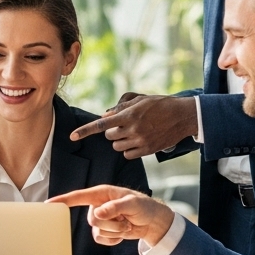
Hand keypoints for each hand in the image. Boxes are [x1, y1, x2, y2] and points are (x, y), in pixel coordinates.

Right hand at [48, 185, 176, 245]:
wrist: (151, 221)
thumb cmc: (143, 206)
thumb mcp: (132, 204)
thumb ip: (114, 207)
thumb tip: (97, 213)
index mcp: (102, 193)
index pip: (79, 196)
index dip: (63, 200)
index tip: (49, 204)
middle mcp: (97, 205)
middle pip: (92, 220)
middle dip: (111, 224)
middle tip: (126, 221)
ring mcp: (100, 219)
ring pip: (98, 231)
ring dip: (115, 231)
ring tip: (126, 225)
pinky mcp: (104, 231)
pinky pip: (101, 240)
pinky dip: (114, 239)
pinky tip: (123, 233)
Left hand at [68, 94, 196, 159]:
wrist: (183, 116)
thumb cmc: (160, 104)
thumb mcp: (140, 99)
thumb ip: (121, 106)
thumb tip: (106, 115)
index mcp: (129, 114)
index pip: (101, 124)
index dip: (85, 131)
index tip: (72, 137)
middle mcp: (133, 129)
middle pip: (109, 136)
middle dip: (113, 131)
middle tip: (124, 124)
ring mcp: (140, 141)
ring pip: (117, 146)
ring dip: (120, 140)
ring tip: (134, 131)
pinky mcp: (147, 150)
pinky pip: (127, 154)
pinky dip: (129, 149)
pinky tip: (138, 140)